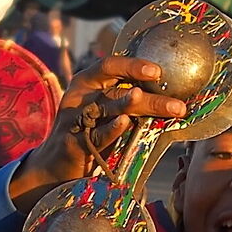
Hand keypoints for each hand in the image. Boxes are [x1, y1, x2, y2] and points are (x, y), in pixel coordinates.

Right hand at [11, 54, 188, 203]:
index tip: (157, 71)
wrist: (55, 166)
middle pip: (116, 91)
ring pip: (108, 110)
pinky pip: (96, 134)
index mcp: (87, 83)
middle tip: (177, 105)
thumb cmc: (88, 134)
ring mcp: (75, 119)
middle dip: (149, 97)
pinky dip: (111, 129)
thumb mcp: (103, 112)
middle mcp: (79, 97)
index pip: (110, 66)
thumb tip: (168, 97)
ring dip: (134, 108)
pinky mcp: (74, 143)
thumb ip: (126, 102)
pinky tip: (125, 123)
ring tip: (156, 104)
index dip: (132, 65)